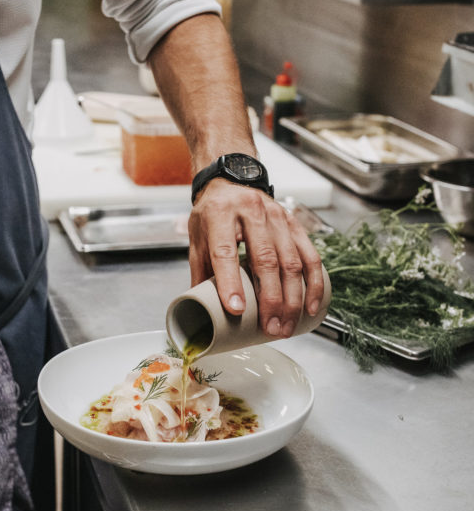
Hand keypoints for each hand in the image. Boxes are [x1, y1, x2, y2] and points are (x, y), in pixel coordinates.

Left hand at [188, 178, 324, 337]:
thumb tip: (199, 310)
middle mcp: (251, 212)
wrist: (231, 181)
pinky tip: (311, 306)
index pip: (226, 251)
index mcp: (219, 215)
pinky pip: (310, 256)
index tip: (236, 310)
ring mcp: (276, 216)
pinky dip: (312, 284)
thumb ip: (200, 272)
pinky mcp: (295, 223)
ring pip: (291, 261)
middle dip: (270, 300)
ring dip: (292, 299)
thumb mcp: (197, 238)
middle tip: (269, 328)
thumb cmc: (212, 214)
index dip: (230, 282)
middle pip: (265, 259)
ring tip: (286, 326)